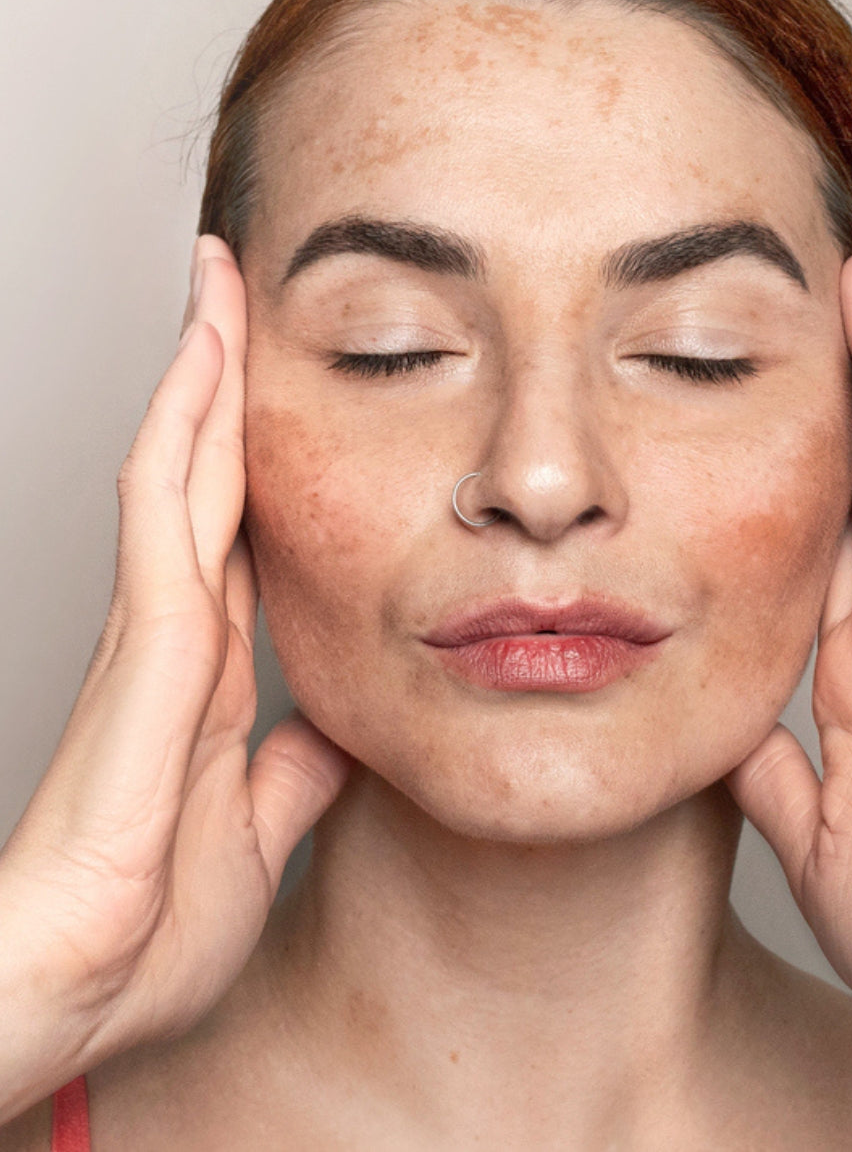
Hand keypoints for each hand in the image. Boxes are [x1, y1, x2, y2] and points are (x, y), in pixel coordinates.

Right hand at [0, 236, 351, 1109]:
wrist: (81, 991)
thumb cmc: (147, 921)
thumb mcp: (261, 828)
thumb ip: (298, 771)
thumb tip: (345, 726)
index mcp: (211, 666)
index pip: (239, 523)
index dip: (253, 448)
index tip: (276, 381)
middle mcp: (178, 628)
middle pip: (209, 472)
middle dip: (223, 375)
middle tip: (236, 284)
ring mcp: (155, 629)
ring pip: (184, 468)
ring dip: (203, 375)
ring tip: (218, 286)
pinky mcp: (144, 647)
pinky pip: (166, 513)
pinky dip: (185, 435)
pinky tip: (200, 370)